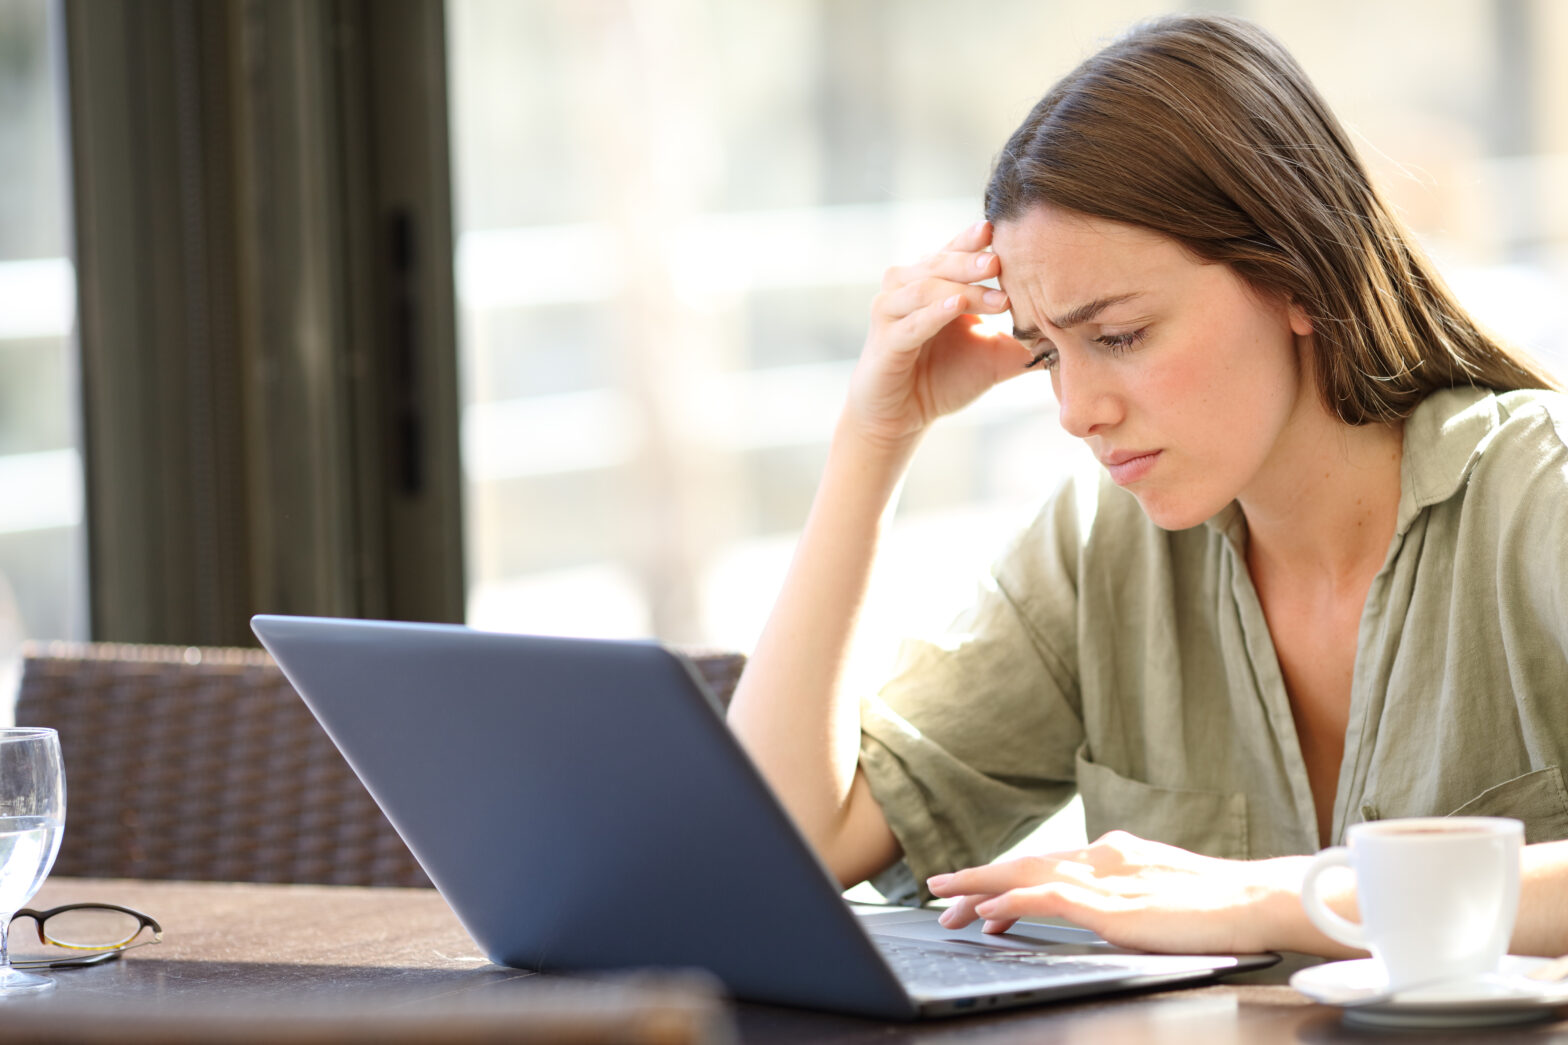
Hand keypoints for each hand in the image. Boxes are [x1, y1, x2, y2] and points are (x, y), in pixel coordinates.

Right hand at [845, 220, 1027, 449]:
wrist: (902, 417)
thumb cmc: (944, 379)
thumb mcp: (992, 356)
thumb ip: (1022, 340)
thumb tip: (1073, 333)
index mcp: (933, 281)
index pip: (954, 250)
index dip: (974, 239)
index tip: (1004, 229)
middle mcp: (906, 287)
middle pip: (939, 263)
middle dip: (972, 260)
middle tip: (1002, 259)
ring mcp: (890, 311)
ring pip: (926, 288)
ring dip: (961, 288)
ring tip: (996, 295)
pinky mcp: (884, 341)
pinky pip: (911, 322)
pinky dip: (934, 314)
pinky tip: (957, 309)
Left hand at [926, 831, 1310, 954]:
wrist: (1259, 900)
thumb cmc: (1223, 904)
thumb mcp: (1163, 891)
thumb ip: (1128, 893)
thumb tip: (1100, 908)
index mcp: (1116, 853)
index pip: (1048, 862)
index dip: (1007, 875)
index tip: (976, 889)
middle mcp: (1104, 857)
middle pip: (1026, 865)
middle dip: (979, 878)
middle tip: (939, 888)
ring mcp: (1106, 879)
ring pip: (1026, 877)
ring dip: (980, 888)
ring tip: (945, 900)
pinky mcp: (1112, 905)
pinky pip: (1047, 901)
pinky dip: (1011, 904)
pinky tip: (986, 913)